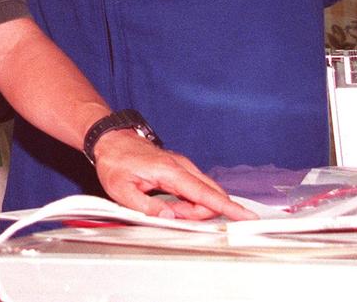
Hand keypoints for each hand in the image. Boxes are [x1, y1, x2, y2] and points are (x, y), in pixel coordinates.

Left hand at [92, 129, 255, 220]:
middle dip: (199, 213)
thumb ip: (148, 207)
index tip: (247, 217)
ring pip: (203, 193)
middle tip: (171, 214)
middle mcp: (182, 166)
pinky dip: (189, 201)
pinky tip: (170, 202)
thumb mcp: (122, 191)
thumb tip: (171, 217)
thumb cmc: (115, 162)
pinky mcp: (181, 169)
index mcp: (169, 171)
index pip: (205, 193)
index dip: (228, 208)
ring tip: (163, 206)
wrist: (110, 140)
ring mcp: (183, 166)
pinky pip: (195, 189)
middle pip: (209, 195)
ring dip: (192, 208)